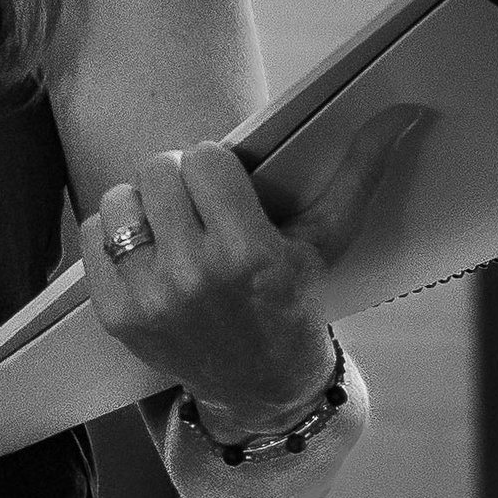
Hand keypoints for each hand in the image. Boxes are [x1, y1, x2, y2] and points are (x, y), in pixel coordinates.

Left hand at [83, 103, 425, 432]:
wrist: (260, 387)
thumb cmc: (294, 301)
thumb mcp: (328, 238)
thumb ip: (361, 168)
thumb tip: (405, 110)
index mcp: (248, 252)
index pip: (204, 158)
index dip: (217, 168)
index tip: (229, 190)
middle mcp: (195, 276)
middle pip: (158, 170)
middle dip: (180, 182)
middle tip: (199, 209)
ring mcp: (151, 299)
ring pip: (120, 199)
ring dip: (142, 206)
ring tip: (171, 230)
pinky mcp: (117, 316)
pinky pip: (91, 236)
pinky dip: (112, 236)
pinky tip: (146, 254)